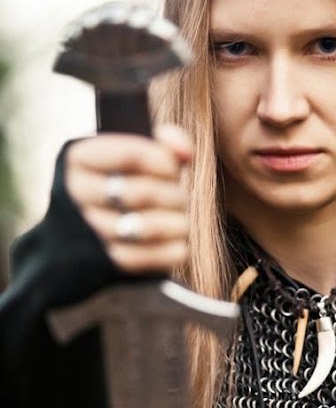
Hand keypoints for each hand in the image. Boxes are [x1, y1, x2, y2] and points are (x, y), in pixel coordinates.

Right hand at [65, 124, 191, 273]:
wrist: (84, 233)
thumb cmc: (120, 182)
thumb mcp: (132, 155)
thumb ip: (163, 143)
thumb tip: (187, 153)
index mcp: (79, 158)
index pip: (131, 155)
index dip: (164, 161)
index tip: (172, 169)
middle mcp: (76, 195)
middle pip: (142, 193)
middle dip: (172, 195)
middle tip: (177, 197)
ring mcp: (88, 232)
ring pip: (149, 228)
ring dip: (176, 222)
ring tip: (178, 218)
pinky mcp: (106, 264)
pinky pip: (152, 257)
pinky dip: (173, 248)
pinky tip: (175, 241)